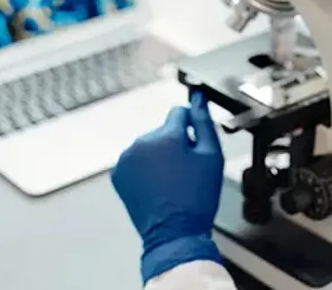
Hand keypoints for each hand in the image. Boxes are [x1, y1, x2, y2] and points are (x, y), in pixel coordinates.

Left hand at [111, 92, 223, 282]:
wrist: (174, 233)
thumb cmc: (196, 199)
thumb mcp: (212, 157)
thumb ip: (204, 122)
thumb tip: (198, 99)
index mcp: (166, 136)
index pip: (179, 112)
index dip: (191, 127)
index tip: (194, 144)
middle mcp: (142, 143)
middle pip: (163, 131)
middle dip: (174, 144)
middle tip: (186, 171)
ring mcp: (127, 159)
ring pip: (149, 146)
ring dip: (158, 157)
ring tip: (171, 182)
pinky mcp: (119, 174)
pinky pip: (136, 161)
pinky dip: (144, 170)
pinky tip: (157, 186)